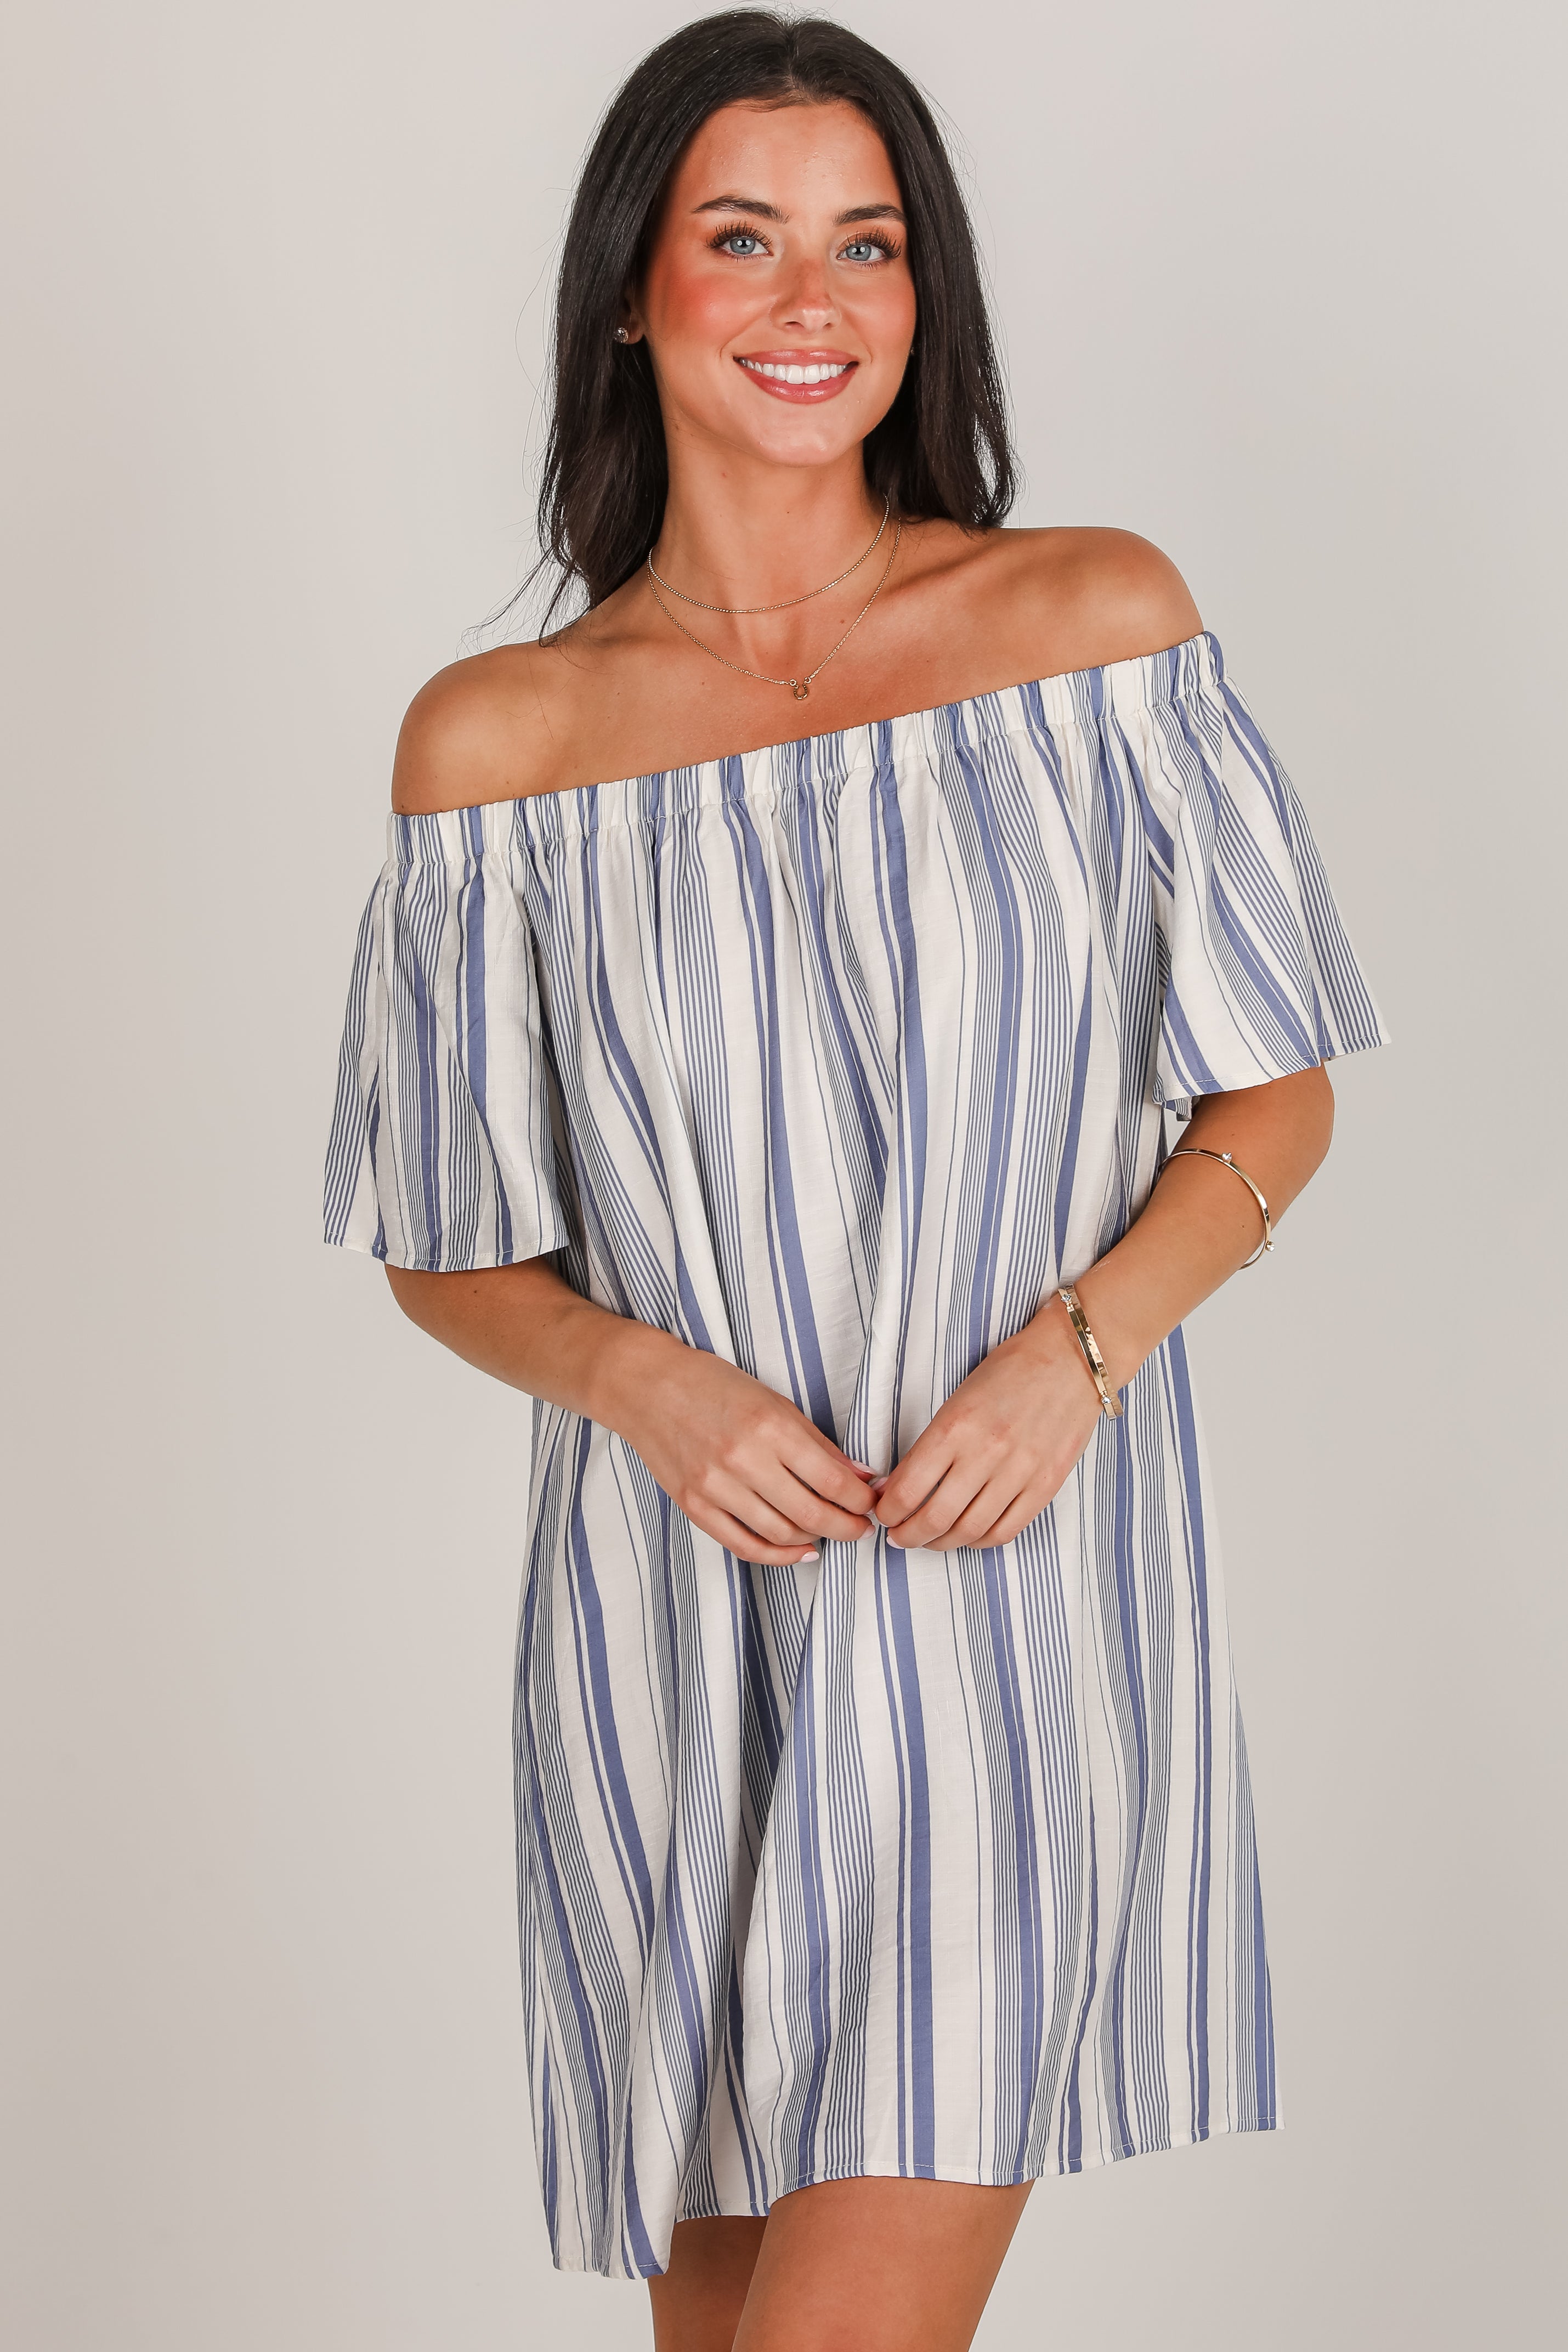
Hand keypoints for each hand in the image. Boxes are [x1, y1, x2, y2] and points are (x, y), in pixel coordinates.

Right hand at [607, 1333, 878, 1565]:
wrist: (648, 1388)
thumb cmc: (715, 1386)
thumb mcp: (774, 1402)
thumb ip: (818, 1444)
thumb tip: (860, 1477)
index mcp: (770, 1427)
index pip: (832, 1480)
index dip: (861, 1500)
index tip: (872, 1503)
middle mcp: (743, 1460)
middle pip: (812, 1514)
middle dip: (847, 1527)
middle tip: (861, 1527)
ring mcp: (715, 1487)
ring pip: (781, 1534)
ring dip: (815, 1539)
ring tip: (829, 1531)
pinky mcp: (694, 1506)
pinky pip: (744, 1545)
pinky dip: (778, 1555)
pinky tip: (799, 1550)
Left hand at [870, 1299, 1103, 1551]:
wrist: (1071, 1359)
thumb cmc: (1009, 1371)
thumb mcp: (958, 1398)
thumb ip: (931, 1443)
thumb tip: (900, 1485)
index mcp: (956, 1426)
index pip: (908, 1488)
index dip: (887, 1512)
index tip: (882, 1514)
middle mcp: (986, 1453)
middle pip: (935, 1518)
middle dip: (907, 1536)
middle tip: (898, 1536)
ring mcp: (1019, 1472)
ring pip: (969, 1531)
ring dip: (940, 1544)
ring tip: (929, 1540)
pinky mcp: (1046, 1485)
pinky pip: (1006, 1531)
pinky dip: (980, 1542)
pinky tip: (968, 1535)